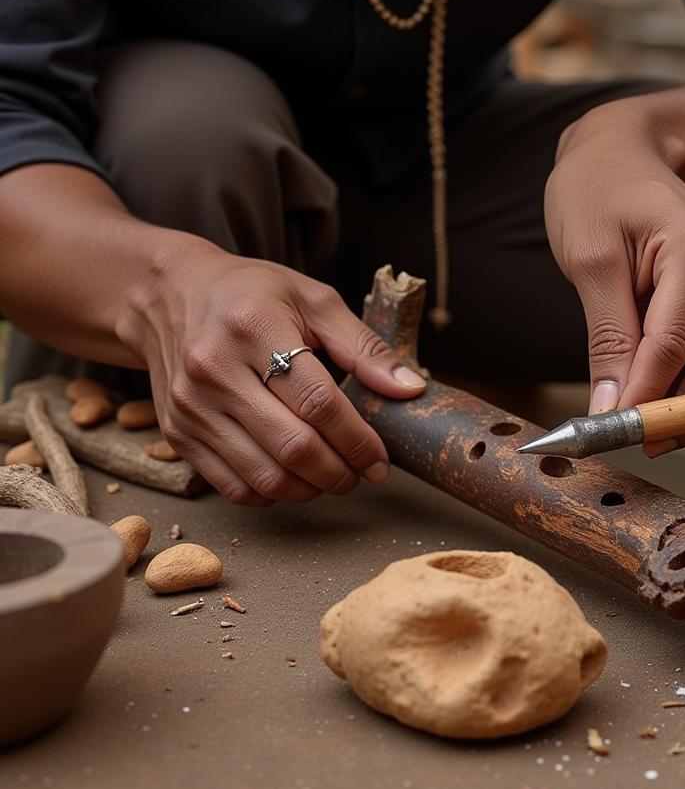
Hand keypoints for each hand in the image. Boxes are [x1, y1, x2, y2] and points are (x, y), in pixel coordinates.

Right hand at [117, 236, 425, 503]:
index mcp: (253, 327)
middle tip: (363, 473)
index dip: (357, 439)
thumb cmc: (252, 294)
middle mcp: (214, 370)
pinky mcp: (177, 433)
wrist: (170, 294)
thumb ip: (364, 345)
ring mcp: (190, 406)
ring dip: (310, 489)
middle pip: (292, 446)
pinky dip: (272, 494)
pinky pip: (232, 486)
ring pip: (264, 476)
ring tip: (334, 476)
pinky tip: (295, 476)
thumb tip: (410, 388)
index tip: (380, 458)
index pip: (318, 401)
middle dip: (339, 471)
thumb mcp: (314, 300)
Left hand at [545, 99, 684, 455]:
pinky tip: (665, 385)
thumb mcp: (588, 259)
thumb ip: (606, 337)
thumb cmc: (598, 193)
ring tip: (647, 409)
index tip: (616, 432)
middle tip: (644, 436)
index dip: (649, 400)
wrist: (623, 152)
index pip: (679, 345)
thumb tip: (611, 410)